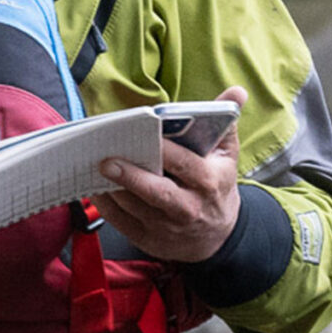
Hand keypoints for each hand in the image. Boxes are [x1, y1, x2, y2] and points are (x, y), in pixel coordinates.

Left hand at [96, 86, 246, 261]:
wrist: (218, 236)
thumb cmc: (217, 186)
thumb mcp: (227, 155)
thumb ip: (225, 121)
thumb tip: (237, 91)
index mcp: (209, 183)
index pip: (185, 164)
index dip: (165, 151)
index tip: (144, 133)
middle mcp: (188, 208)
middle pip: (157, 193)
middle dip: (131, 177)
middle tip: (106, 160)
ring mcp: (167, 228)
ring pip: (134, 207)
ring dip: (112, 188)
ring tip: (94, 167)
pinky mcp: (149, 240)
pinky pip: (121, 222)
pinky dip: (106, 205)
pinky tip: (95, 187)